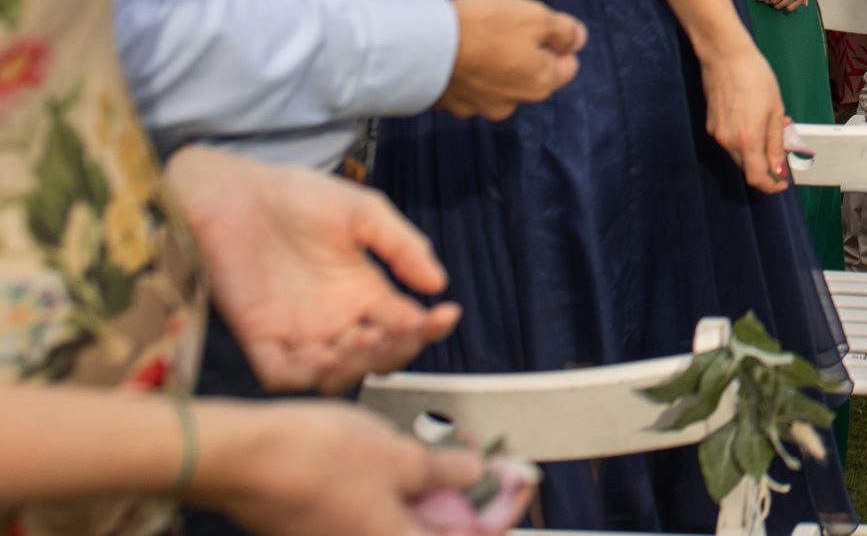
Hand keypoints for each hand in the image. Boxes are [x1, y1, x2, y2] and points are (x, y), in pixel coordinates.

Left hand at [166, 147, 461, 391]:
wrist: (234, 195)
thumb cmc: (298, 196)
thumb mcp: (363, 213)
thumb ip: (401, 245)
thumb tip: (438, 282)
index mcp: (365, 292)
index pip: (406, 324)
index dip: (430, 326)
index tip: (446, 312)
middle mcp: (337, 319)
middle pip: (377, 356)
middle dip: (395, 351)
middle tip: (397, 332)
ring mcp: (300, 332)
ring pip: (336, 373)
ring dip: (354, 366)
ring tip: (360, 342)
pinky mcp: (261, 338)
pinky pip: (283, 374)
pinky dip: (304, 375)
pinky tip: (320, 355)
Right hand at [191, 401, 482, 535]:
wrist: (239, 458)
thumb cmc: (312, 459)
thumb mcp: (398, 455)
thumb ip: (445, 471)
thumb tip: (475, 475)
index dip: (502, 509)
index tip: (519, 481)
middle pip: (437, 533)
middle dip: (468, 495)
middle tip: (484, 459)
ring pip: (405, 520)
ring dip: (434, 487)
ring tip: (446, 446)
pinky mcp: (323, 526)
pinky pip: (376, 511)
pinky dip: (399, 485)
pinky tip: (404, 452)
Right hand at [437, 0, 586, 119]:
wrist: (423, 43)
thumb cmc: (486, 26)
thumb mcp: (537, 16)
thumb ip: (565, 31)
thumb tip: (577, 41)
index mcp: (539, 85)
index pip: (567, 66)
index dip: (557, 43)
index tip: (537, 26)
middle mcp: (511, 104)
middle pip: (531, 76)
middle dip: (524, 54)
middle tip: (504, 29)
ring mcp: (477, 107)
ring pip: (497, 82)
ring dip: (493, 64)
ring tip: (476, 38)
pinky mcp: (448, 104)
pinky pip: (466, 85)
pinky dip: (466, 70)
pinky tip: (456, 50)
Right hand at [702, 38, 791, 192]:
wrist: (725, 56)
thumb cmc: (754, 77)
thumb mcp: (775, 110)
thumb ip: (776, 143)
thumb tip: (780, 168)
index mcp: (747, 139)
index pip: (757, 178)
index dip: (771, 185)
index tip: (782, 182)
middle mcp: (727, 141)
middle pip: (747, 168)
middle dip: (766, 165)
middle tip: (782, 149)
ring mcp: (716, 134)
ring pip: (738, 155)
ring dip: (755, 151)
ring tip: (770, 127)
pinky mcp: (710, 125)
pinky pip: (730, 142)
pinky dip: (744, 140)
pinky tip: (754, 121)